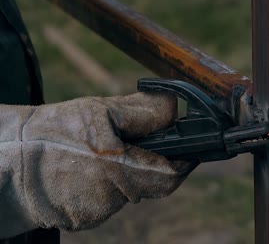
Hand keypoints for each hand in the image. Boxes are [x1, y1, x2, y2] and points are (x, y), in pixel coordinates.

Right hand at [0, 92, 197, 237]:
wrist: (8, 162)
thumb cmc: (52, 133)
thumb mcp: (99, 112)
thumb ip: (142, 112)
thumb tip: (173, 109)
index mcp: (118, 169)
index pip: (170, 175)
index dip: (183, 162)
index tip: (188, 150)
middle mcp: (110, 197)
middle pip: (152, 185)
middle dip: (151, 163)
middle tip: (140, 144)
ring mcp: (96, 211)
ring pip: (129, 191)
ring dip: (127, 173)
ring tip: (105, 153)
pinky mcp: (83, 219)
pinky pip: (109, 200)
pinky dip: (108, 184)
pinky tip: (90, 169)